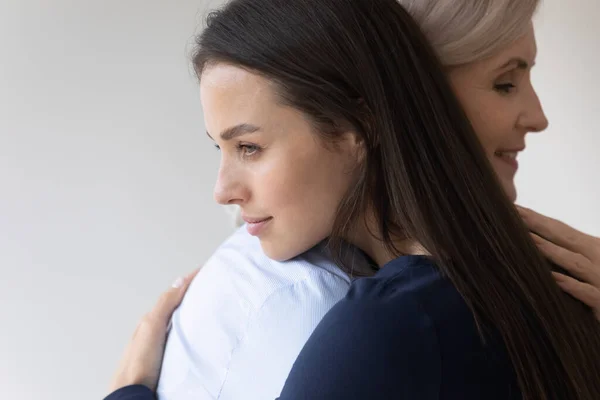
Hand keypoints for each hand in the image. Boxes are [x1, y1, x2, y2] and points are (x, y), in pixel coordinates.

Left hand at [109, 269, 198, 391]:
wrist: (133, 392)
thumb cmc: (139, 361)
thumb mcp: (152, 327)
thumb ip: (165, 304)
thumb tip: (180, 280)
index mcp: (152, 319)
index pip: (174, 294)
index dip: (189, 282)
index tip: (206, 271)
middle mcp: (157, 330)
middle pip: (178, 307)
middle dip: (194, 295)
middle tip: (212, 286)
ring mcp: (162, 344)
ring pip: (181, 322)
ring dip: (194, 312)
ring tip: (210, 306)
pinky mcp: (169, 359)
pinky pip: (184, 338)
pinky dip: (193, 330)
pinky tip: (200, 335)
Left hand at [517, 206, 599, 320]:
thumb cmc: (599, 283)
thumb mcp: (588, 263)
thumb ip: (565, 252)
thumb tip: (531, 241)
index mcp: (591, 247)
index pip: (560, 229)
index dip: (536, 218)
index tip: (513, 208)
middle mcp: (598, 259)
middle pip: (566, 239)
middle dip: (539, 225)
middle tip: (513, 213)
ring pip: (576, 263)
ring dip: (552, 251)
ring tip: (529, 240)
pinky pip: (589, 293)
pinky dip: (573, 286)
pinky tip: (555, 279)